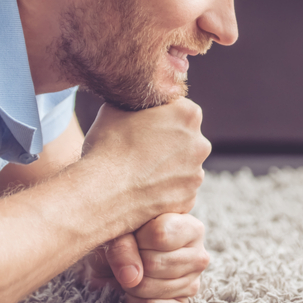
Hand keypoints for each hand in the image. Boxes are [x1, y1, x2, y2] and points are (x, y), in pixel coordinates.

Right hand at [80, 98, 209, 230]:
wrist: (101, 193)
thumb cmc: (107, 146)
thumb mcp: (116, 107)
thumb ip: (137, 101)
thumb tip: (136, 101)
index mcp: (188, 114)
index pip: (178, 109)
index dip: (159, 117)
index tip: (142, 126)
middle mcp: (200, 144)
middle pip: (185, 140)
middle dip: (167, 143)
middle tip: (139, 151)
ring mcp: (196, 175)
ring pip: (182, 167)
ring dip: (166, 169)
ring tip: (138, 174)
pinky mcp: (188, 201)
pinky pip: (177, 192)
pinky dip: (164, 192)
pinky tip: (142, 191)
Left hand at [83, 213, 209, 302]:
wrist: (122, 256)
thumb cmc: (127, 235)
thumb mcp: (121, 229)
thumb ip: (122, 245)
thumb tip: (131, 277)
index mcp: (192, 228)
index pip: (160, 235)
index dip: (138, 237)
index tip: (134, 234)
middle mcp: (199, 255)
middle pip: (155, 263)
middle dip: (132, 261)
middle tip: (130, 255)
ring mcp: (193, 282)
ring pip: (151, 287)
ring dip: (130, 281)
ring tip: (131, 270)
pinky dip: (133, 299)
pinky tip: (134, 287)